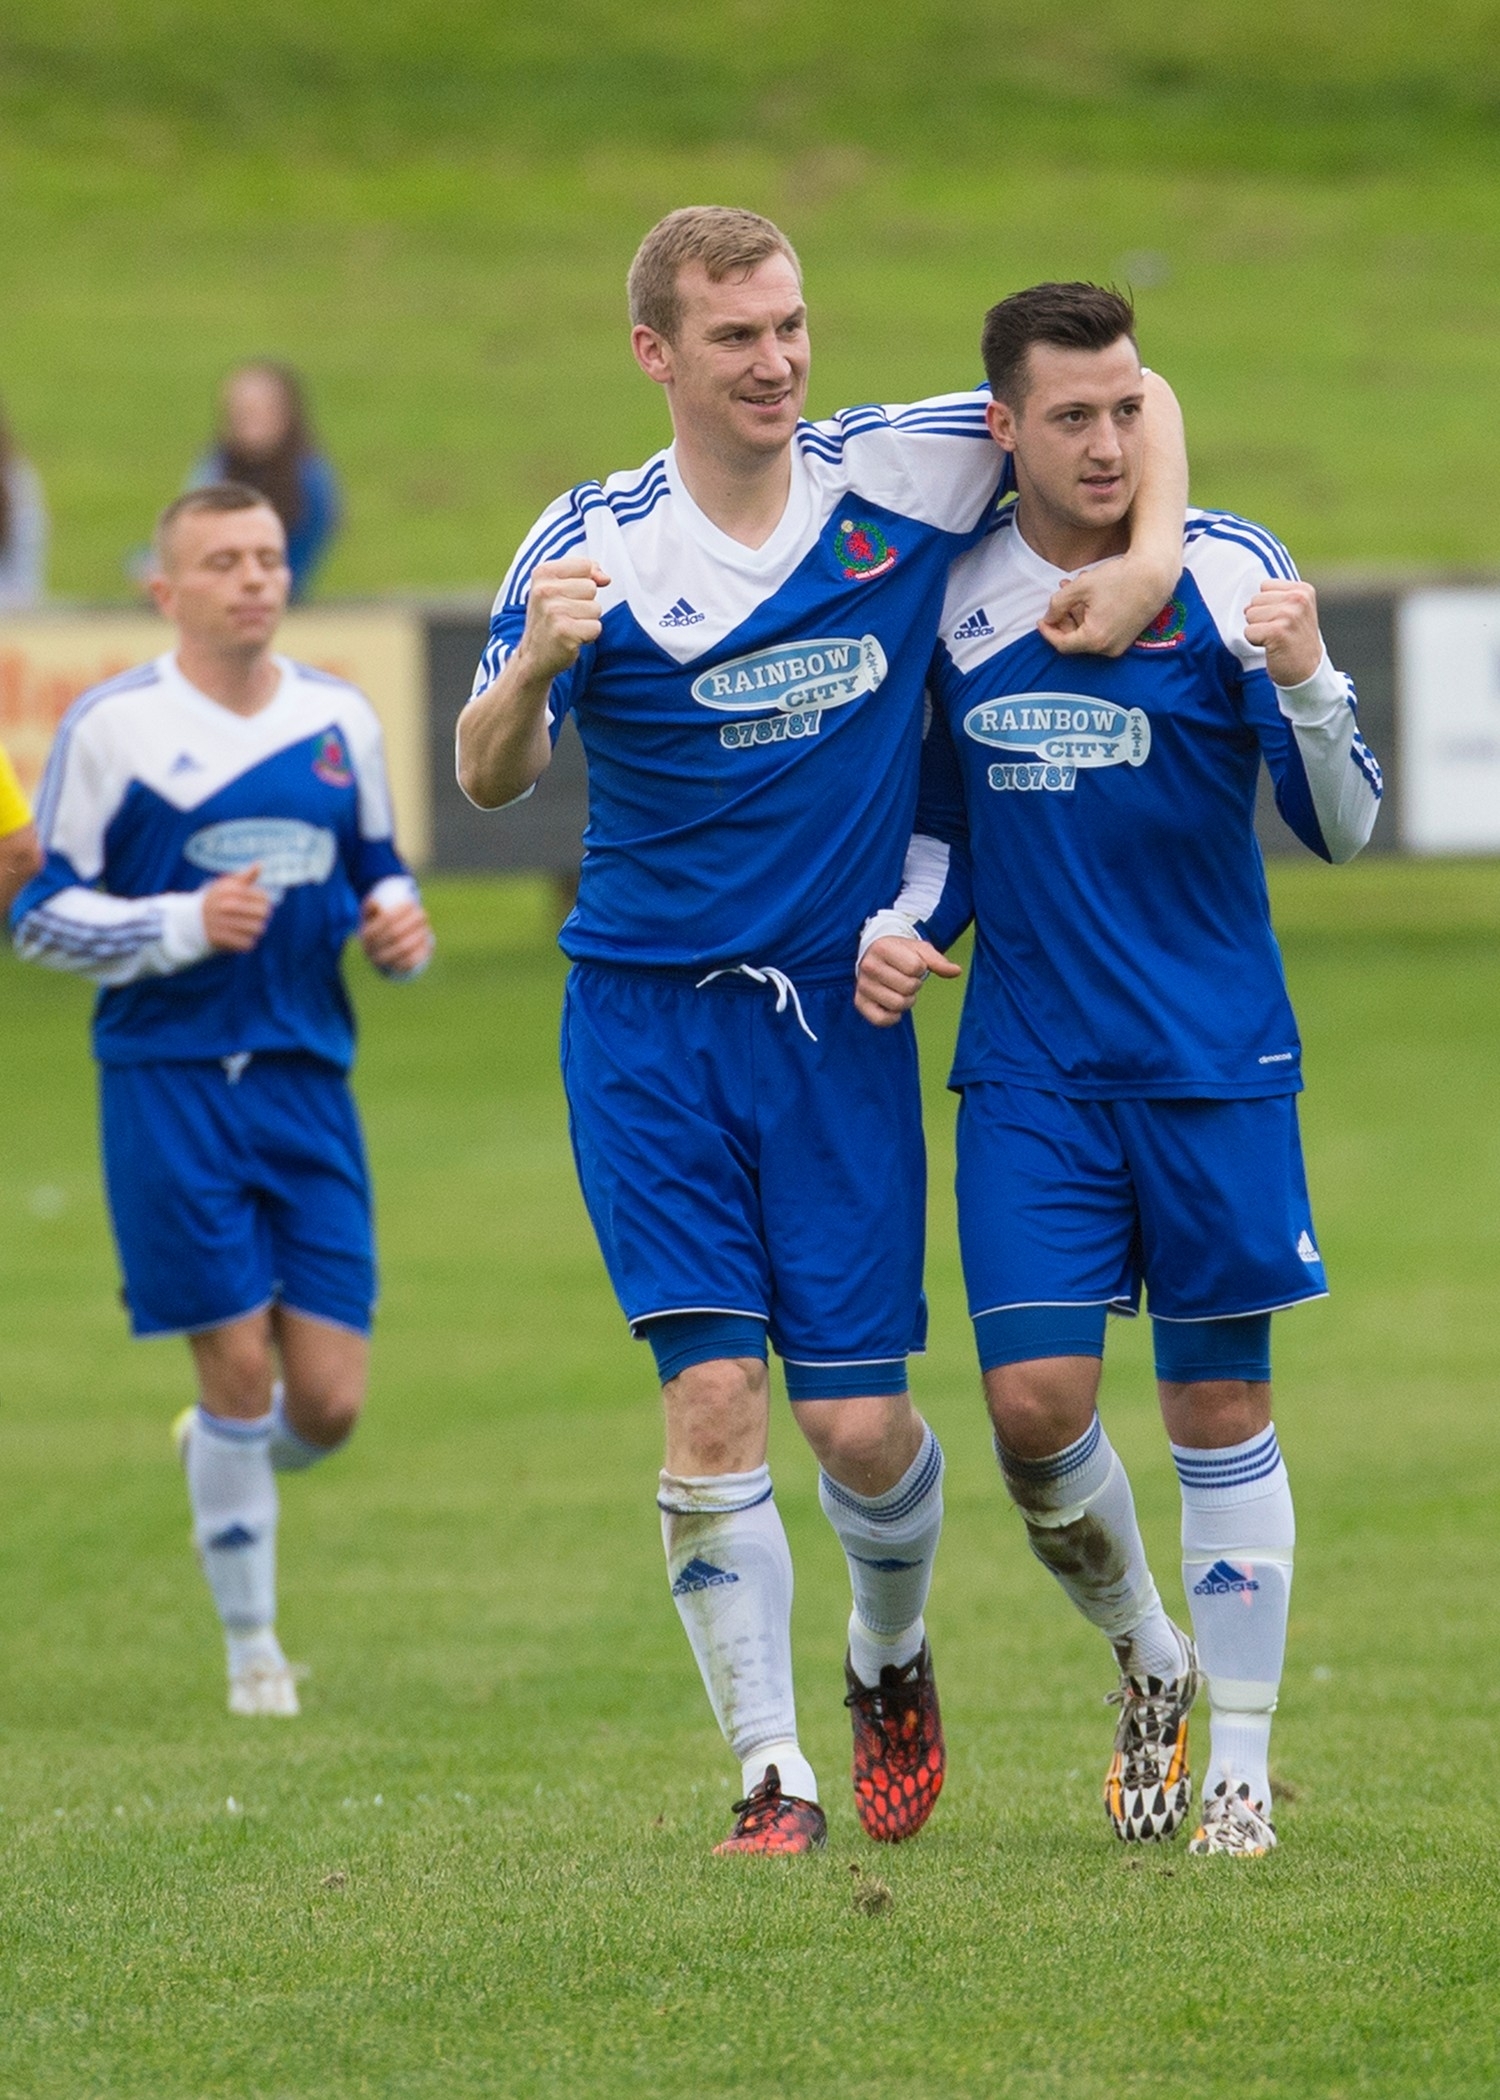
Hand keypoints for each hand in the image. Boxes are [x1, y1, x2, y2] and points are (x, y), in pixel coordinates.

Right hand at [202, 865, 272, 951]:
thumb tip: (260, 864)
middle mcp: (224, 905)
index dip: (265, 901)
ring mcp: (221, 922)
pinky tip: (242, 937)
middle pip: (262, 913)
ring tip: (250, 927)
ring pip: (256, 929)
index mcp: (228, 890)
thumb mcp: (227, 885)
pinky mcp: (219, 939)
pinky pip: (246, 943)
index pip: (263, 897)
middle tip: (258, 917)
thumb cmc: (215, 900)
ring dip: (255, 929)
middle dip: (262, 916)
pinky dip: (247, 942)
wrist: (190, 921)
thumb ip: (245, 876)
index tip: (260, 903)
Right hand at [359, 895, 432, 974]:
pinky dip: (420, 951)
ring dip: (418, 935)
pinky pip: (410, 963)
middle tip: (422, 913)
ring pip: (403, 948)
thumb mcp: (371, 916)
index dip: (399, 910)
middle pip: (395, 933)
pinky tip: (428, 941)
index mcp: (366, 936)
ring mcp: (384, 964)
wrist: (378, 956)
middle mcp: (372, 952)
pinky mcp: (396, 972)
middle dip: (411, 921)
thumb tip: (378, 904)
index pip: (384, 920)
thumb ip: (372, 906)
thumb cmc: (376, 928)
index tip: (411, 903)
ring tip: (425, 927)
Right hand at [515, 553, 610, 680]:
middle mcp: (545, 590)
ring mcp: (553, 611)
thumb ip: (584, 574)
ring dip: (587, 620)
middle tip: (565, 615)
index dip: (584, 581)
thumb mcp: (558, 587)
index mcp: (542, 573)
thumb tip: (605, 578)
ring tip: (568, 626)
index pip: (584, 565)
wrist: (534, 656)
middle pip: (591, 587)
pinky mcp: (564, 632)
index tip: (567, 595)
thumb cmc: (550, 619)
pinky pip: (596, 627)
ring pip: (596, 608)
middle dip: (585, 603)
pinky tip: (571, 639)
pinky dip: (588, 636)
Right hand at [855, 935, 961, 1026]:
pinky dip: (893, 1017)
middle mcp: (868, 966)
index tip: (913, 965)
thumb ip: (938, 961)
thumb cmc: (900, 952)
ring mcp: (863, 986)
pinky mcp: (860, 1002)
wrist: (874, 954)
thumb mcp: (919, 949)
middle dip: (914, 986)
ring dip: (906, 1001)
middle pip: (908, 987)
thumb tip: (956, 971)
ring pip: (897, 1004)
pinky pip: (881, 1020)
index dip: (920, 968)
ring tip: (901, 991)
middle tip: (907, 979)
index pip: (915, 967)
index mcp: (882, 948)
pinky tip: (893, 1007)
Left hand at [1041, 560, 1174, 659]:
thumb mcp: (1080, 587)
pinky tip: (1090, 597)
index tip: (1041, 620)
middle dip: (1064, 619)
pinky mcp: (1127, 637)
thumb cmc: (1119, 579)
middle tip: (1058, 600)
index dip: (1048, 632)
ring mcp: (1120, 645)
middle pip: (1075, 640)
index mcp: (1095, 639)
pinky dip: (1092, 617)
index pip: (1062, 644)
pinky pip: (1103, 631)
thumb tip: (1049, 617)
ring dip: (1077, 614)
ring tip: (1073, 588)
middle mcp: (1108, 648)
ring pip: (1089, 634)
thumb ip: (1058, 604)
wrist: (1155, 575)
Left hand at [1244, 579, 1321, 686]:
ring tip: (1276, 639)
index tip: (1283, 621)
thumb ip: (1276, 597)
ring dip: (1258, 630)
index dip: (1268, 606)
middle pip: (1255, 600)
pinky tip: (1272, 647)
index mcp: (1303, 590)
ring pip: (1250, 615)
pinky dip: (1255, 642)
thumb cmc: (1295, 641)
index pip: (1264, 587)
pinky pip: (1248, 632)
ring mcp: (1289, 614)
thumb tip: (1246, 603)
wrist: (1308, 671)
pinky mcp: (1278, 631)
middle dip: (1261, 618)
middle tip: (1280, 632)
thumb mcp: (1294, 611)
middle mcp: (1298, 599)